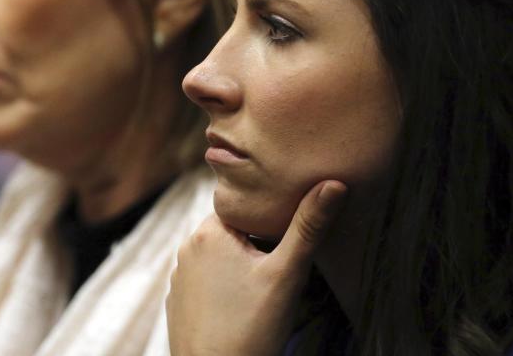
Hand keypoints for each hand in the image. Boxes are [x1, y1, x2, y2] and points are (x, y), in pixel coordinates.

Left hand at [167, 180, 347, 355]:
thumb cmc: (251, 328)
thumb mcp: (287, 274)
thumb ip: (308, 227)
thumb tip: (333, 184)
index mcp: (208, 231)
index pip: (245, 207)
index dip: (270, 218)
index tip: (288, 235)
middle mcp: (186, 249)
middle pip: (234, 232)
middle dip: (258, 245)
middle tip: (282, 266)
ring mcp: (179, 278)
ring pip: (221, 258)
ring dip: (243, 266)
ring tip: (264, 288)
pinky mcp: (179, 303)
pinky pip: (208, 283)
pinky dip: (226, 289)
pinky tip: (244, 306)